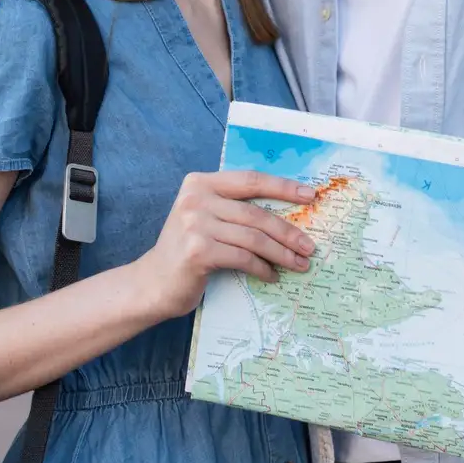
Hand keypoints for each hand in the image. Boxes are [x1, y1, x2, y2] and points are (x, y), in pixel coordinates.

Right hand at [132, 172, 318, 320]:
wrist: (154, 282)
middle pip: (255, 213)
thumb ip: (234, 209)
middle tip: (309, 247)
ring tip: (299, 264)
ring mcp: (195, 224)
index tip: (310, 195)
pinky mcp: (198, 251)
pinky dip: (262, 268)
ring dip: (281, 253)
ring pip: (253, 237)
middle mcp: (196, 199)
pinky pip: (243, 258)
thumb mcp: (206, 218)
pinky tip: (272, 275)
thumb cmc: (187, 251)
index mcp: (200, 183)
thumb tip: (286, 213)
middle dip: (288, 231)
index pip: (250, 180)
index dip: (282, 187)